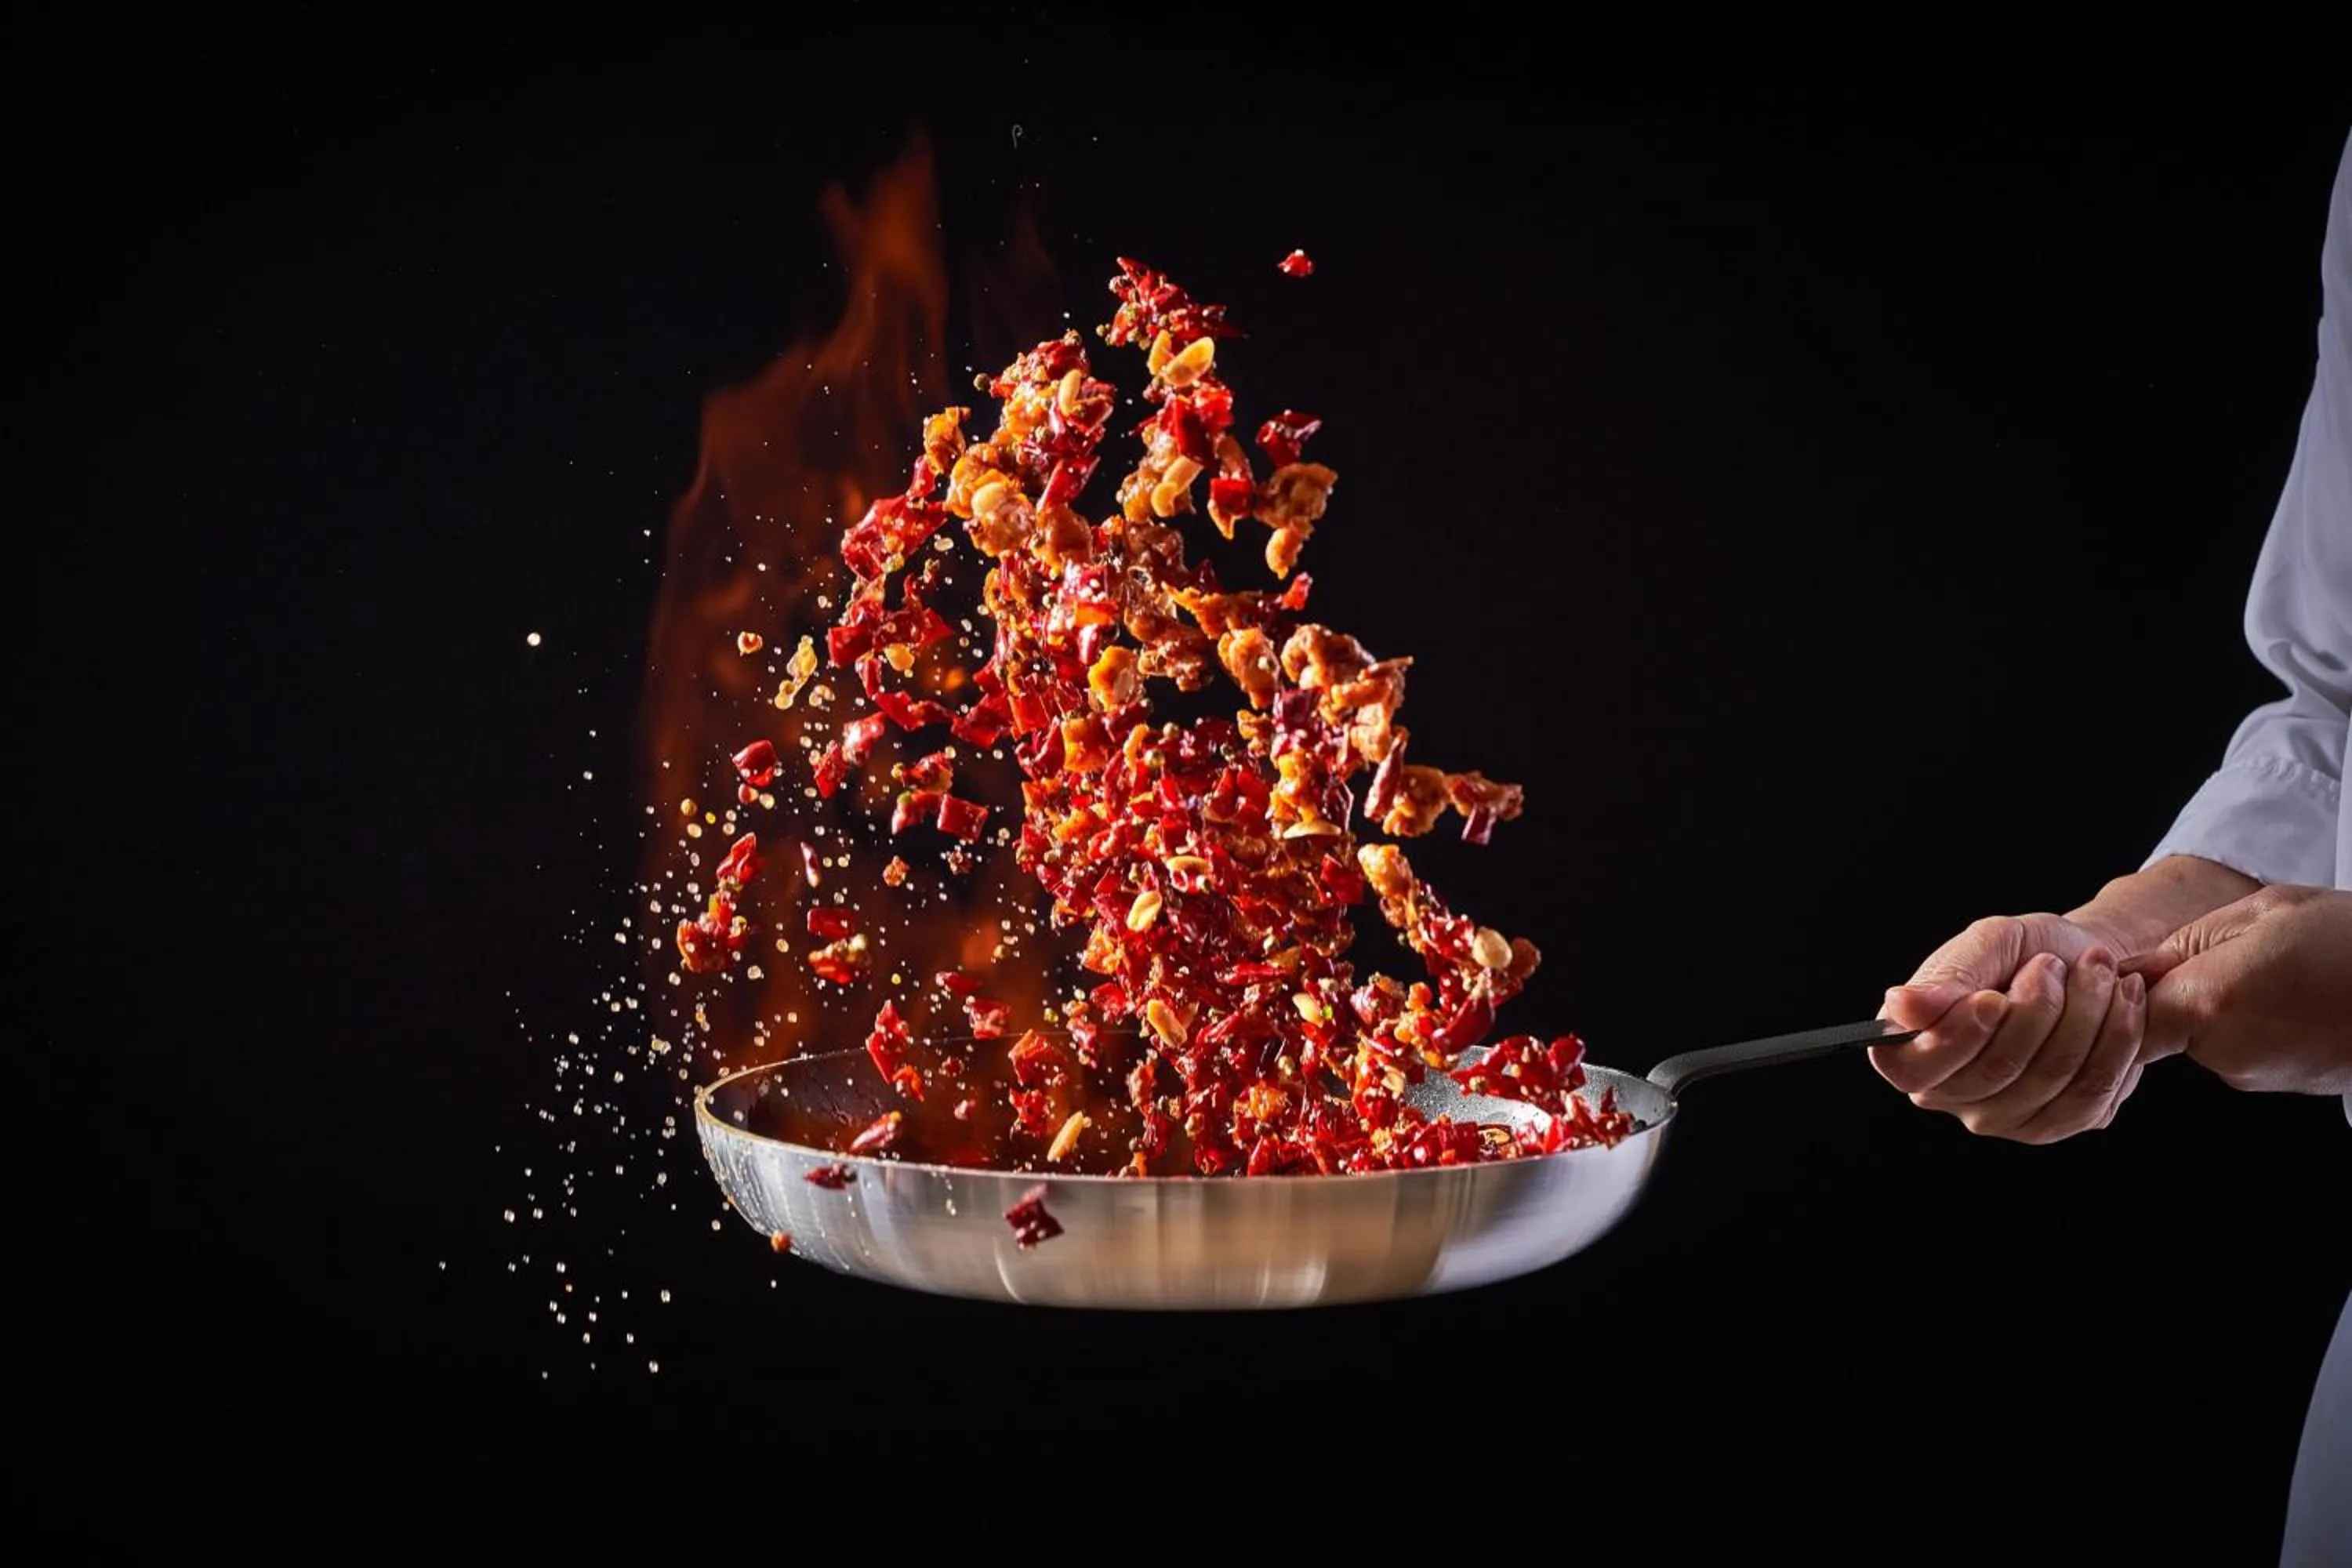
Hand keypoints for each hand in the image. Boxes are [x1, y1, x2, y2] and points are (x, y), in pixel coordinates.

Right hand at [1871, 914, 2149, 1141]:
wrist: (2086, 962)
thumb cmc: (2026, 950)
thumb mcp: (1987, 943)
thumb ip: (1946, 976)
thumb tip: (1900, 1006)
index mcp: (1912, 1049)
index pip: (1913, 1069)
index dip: (1955, 1038)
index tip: (1993, 998)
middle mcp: (1950, 1095)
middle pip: (1995, 1070)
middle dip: (2038, 1007)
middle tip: (2052, 963)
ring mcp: (2005, 1118)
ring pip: (2049, 1079)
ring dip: (2086, 1014)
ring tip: (2095, 970)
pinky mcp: (2060, 1123)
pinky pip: (2092, 1094)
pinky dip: (2117, 1038)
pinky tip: (2122, 1001)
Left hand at [2128, 885, 2351, 1095]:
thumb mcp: (2262, 912)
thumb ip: (2183, 945)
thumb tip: (2125, 970)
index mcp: (2209, 1004)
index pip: (2120, 1018)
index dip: (2109, 995)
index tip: (2114, 969)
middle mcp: (2226, 1055)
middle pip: (2158, 1026)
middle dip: (2167, 989)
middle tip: (2212, 950)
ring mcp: (2259, 1076)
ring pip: (2201, 1036)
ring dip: (2213, 1002)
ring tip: (2268, 966)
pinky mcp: (2286, 1084)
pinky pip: (2241, 1047)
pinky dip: (2249, 1019)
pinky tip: (2289, 991)